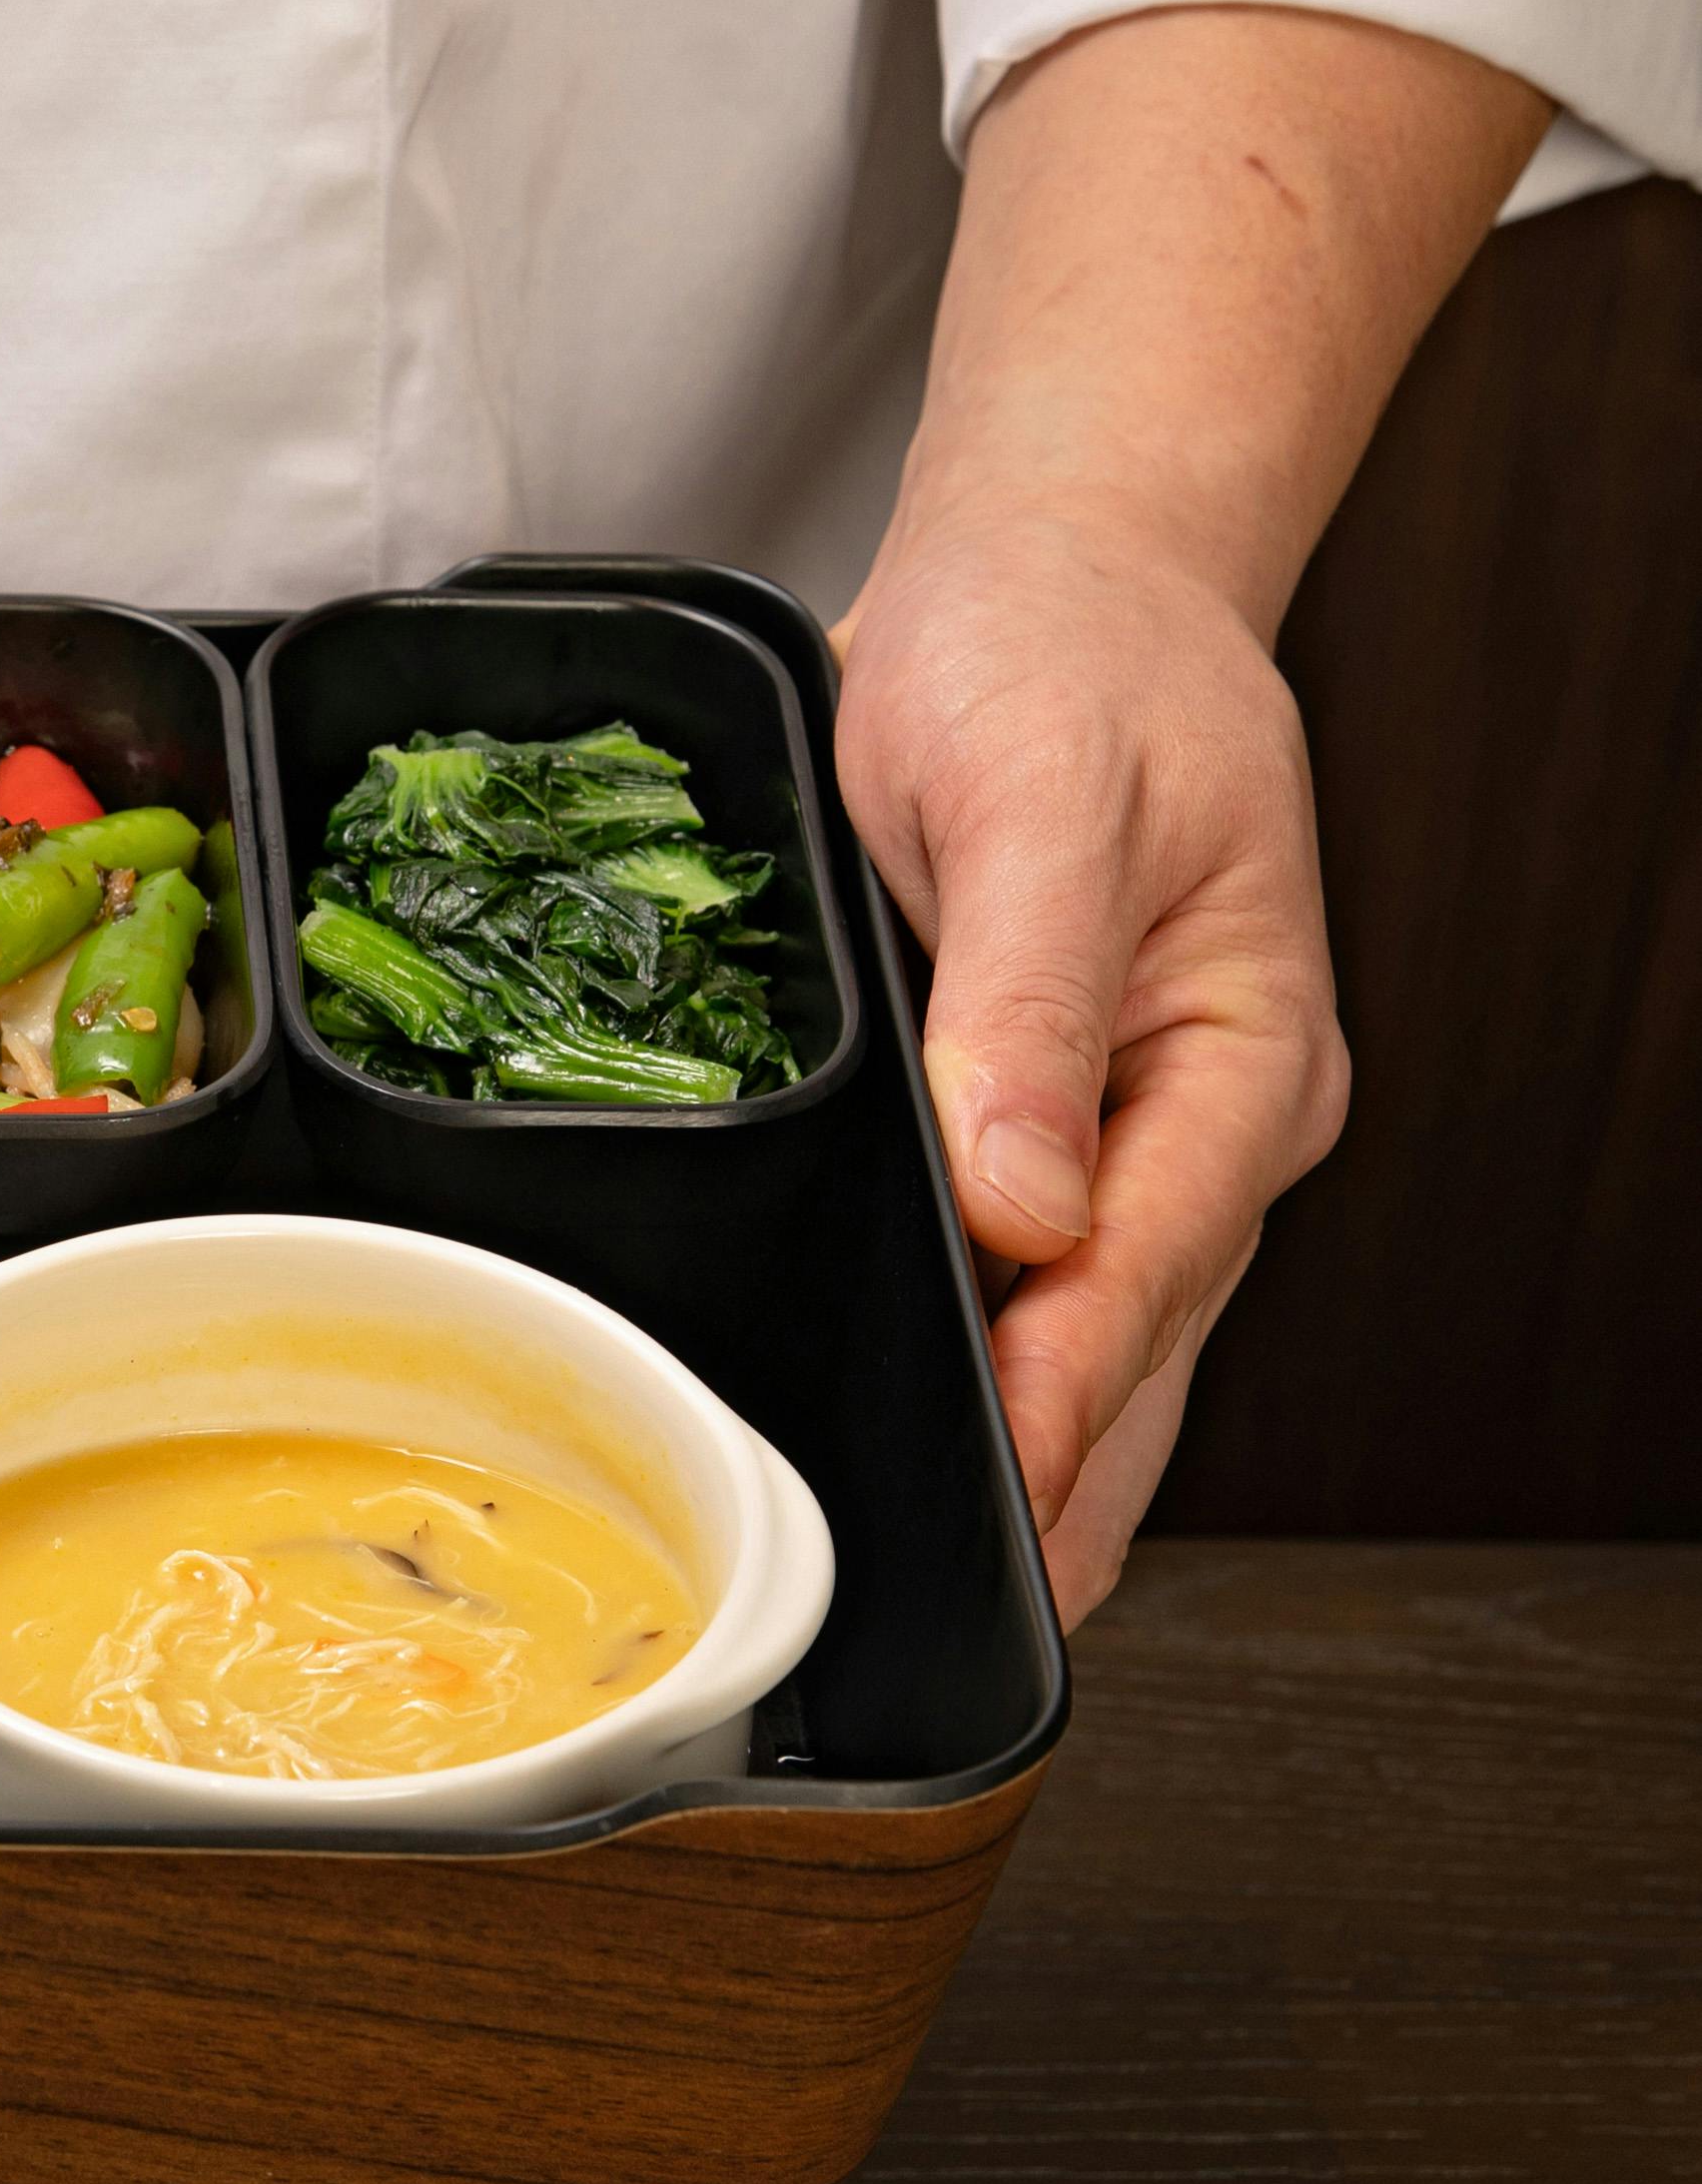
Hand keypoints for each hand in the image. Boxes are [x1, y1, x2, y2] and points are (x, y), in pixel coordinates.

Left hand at [833, 511, 1340, 1622]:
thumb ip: (1022, 1000)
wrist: (1055, 576)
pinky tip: (939, 1457)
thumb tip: (1020, 1201)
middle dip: (1062, 1471)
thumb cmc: (1060, 653)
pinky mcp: (1057, 1127)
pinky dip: (994, 1365)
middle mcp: (1210, 1118)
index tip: (1002, 1466)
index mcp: (1245, 1049)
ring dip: (1035, 1452)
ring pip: (1099, 1335)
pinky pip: (1040, 1280)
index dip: (1070, 1374)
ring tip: (951, 1588)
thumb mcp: (1038, 794)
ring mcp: (1140, 1135)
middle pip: (1140, 1335)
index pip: (1155, 1252)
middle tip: (967, 1606)